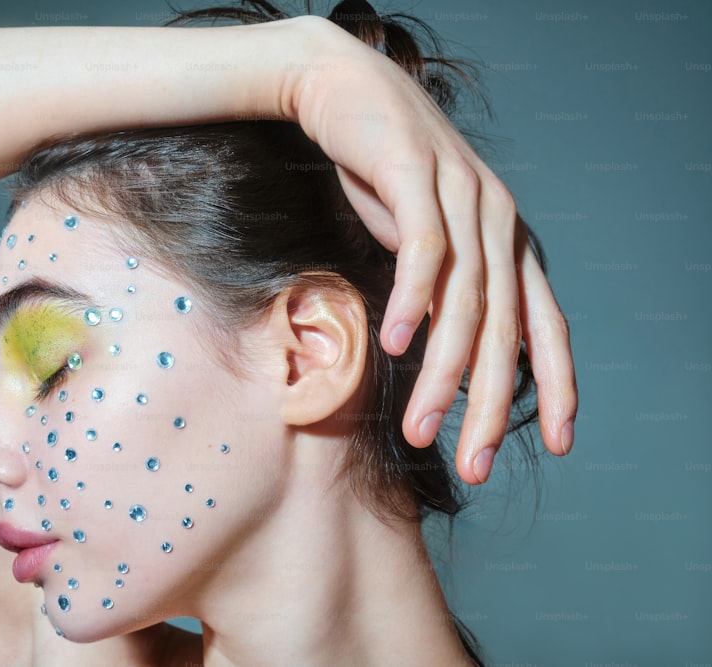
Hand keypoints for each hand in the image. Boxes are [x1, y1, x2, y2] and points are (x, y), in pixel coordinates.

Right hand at [285, 17, 576, 483]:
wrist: (345, 89)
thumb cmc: (382, 172)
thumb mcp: (425, 238)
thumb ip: (446, 289)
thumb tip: (447, 352)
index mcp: (508, 241)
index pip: (545, 324)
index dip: (557, 384)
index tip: (557, 442)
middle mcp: (498, 221)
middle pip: (506, 329)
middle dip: (489, 406)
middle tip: (473, 465)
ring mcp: (464, 194)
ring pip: (465, 301)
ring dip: (443, 372)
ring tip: (421, 429)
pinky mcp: (418, 174)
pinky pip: (423, 251)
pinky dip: (413, 301)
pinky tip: (398, 346)